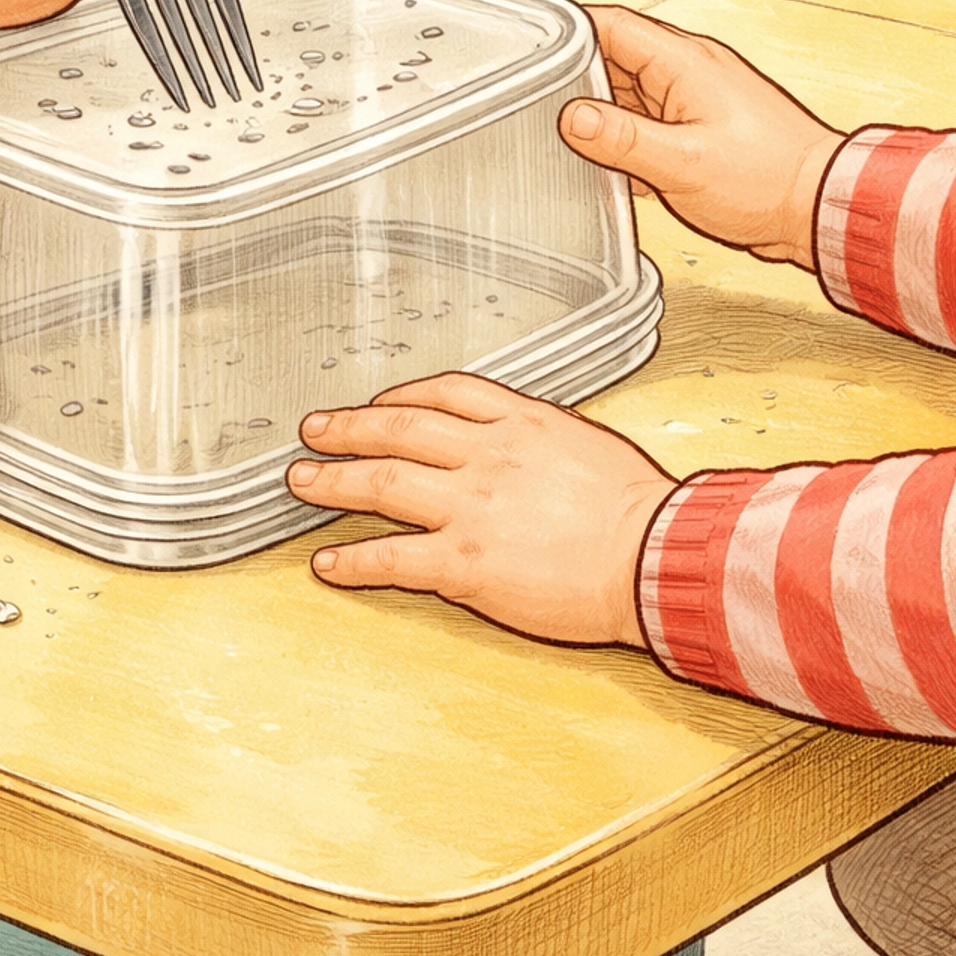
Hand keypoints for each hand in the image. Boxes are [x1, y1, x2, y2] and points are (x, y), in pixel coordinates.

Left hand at [288, 374, 675, 645]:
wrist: (654, 555)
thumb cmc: (641, 510)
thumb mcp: (591, 446)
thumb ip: (546, 441)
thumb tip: (531, 448)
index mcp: (521, 421)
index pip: (446, 392)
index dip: (403, 395)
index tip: (380, 401)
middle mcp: (486, 455)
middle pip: (398, 428)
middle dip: (349, 427)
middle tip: (315, 430)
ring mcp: (468, 507)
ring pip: (382, 482)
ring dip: (333, 481)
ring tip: (301, 482)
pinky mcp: (462, 562)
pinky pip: (390, 558)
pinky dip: (352, 560)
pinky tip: (327, 563)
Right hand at [560, 6, 844, 268]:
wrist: (819, 206)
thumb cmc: (770, 179)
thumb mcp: (683, 161)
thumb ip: (622, 138)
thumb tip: (574, 118)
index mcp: (683, 62)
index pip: (611, 24)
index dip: (568, 29)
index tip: (532, 43)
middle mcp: (688, 72)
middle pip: (613, 58)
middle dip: (578, 81)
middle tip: (545, 107)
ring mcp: (693, 100)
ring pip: (628, 93)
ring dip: (604, 117)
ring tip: (582, 144)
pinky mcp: (698, 128)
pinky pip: (647, 122)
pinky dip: (626, 140)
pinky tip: (617, 166)